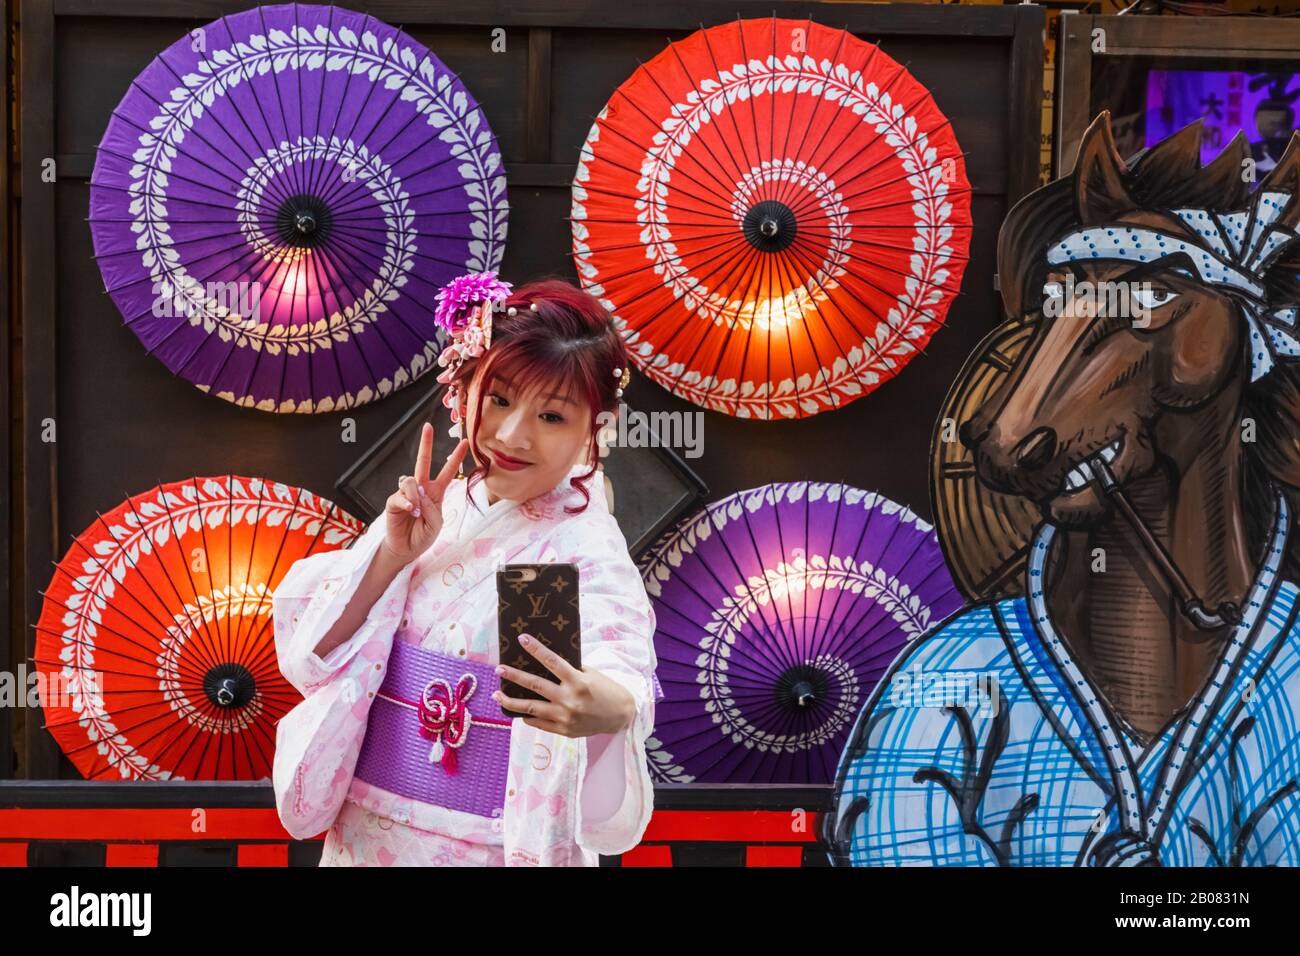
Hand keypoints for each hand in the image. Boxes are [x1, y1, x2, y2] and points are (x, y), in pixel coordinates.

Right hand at [382, 425, 469, 565]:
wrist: (407, 549)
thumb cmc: (423, 536)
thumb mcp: (436, 523)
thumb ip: (431, 507)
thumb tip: (418, 492)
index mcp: (435, 493)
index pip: (447, 471)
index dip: (455, 457)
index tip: (465, 441)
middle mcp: (421, 489)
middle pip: (422, 462)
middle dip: (426, 443)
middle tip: (428, 426)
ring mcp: (406, 494)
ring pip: (410, 480)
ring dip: (414, 496)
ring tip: (415, 512)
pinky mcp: (393, 502)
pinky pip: (399, 495)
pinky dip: (406, 502)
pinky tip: (409, 511)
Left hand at [493, 633, 635, 737]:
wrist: (621, 716)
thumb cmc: (607, 690)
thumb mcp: (591, 675)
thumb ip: (571, 671)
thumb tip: (546, 664)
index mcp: (578, 681)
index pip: (552, 661)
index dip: (536, 649)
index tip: (522, 639)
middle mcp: (569, 699)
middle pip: (535, 685)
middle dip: (514, 676)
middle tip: (499, 669)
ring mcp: (565, 717)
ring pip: (530, 708)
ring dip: (510, 701)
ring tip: (496, 696)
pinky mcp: (563, 730)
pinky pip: (539, 723)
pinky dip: (527, 716)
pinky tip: (517, 710)